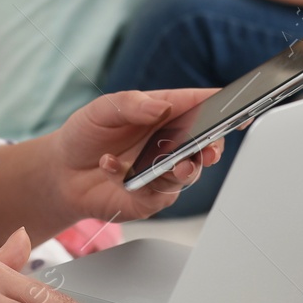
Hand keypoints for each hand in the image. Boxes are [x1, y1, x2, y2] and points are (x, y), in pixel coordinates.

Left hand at [53, 87, 227, 224]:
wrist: (61, 172)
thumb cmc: (86, 134)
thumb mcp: (103, 109)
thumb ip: (131, 104)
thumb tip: (160, 106)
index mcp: (165, 114)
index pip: (200, 106)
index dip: (224, 106)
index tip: (241, 107)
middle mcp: (170, 144)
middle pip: (205, 145)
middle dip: (213, 147)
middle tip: (209, 148)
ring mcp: (162, 173)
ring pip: (188, 174)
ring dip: (183, 169)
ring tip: (174, 164)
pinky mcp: (149, 198)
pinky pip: (155, 194)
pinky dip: (134, 180)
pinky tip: (111, 166)